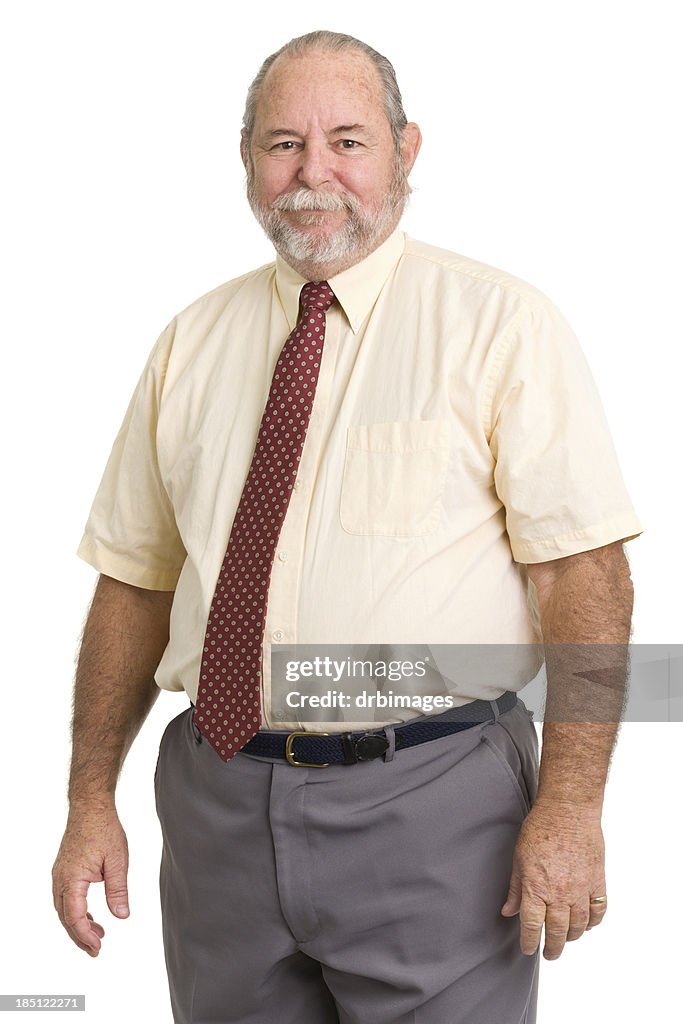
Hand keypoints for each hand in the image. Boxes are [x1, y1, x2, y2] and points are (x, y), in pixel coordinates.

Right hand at [51, 802, 129, 956]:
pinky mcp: (63, 870)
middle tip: (96, 949)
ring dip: (78, 924)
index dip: (85, 935)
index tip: (98, 946)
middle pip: (65, 917)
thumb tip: (122, 916)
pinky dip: (75, 910)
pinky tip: (89, 914)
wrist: (91, 806)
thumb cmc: (103, 829)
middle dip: (80, 936)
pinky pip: (65, 897)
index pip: (74, 916)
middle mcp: (60, 879)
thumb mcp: (117, 861)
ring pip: (63, 908)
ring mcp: (59, 874)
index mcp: (71, 879)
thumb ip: (118, 891)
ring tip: (97, 934)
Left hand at [500, 799, 607, 959]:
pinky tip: (587, 923)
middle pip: (557, 932)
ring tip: (566, 939)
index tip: (528, 949)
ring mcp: (581, 890)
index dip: (529, 942)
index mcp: (536, 888)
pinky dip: (593, 921)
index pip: (532, 926)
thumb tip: (508, 910)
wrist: (568, 811)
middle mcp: (559, 894)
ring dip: (572, 937)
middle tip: (550, 954)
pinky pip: (598, 910)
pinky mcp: (597, 882)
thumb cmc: (540, 829)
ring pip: (579, 926)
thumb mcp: (519, 858)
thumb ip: (515, 888)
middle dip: (552, 948)